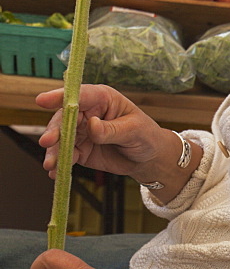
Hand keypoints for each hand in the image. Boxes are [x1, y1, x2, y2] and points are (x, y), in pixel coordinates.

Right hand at [36, 84, 166, 180]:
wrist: (148, 159)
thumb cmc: (146, 136)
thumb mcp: (134, 130)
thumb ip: (111, 129)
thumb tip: (91, 125)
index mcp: (102, 99)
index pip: (79, 95)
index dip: (60, 97)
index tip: (42, 100)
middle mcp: (87, 113)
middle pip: (64, 119)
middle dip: (54, 131)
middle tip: (48, 142)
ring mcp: (82, 131)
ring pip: (62, 139)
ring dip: (54, 151)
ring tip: (51, 165)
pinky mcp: (80, 149)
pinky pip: (67, 156)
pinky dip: (60, 164)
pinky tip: (55, 173)